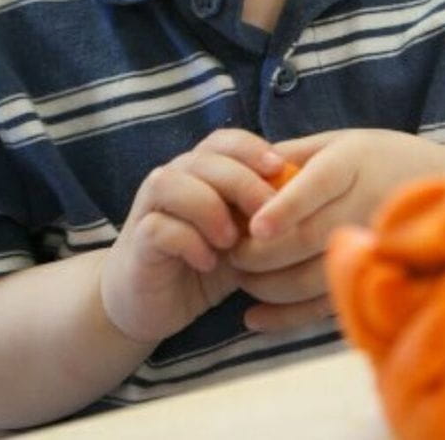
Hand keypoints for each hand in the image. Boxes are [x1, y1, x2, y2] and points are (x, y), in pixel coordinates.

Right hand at [100, 129, 285, 342]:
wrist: (151, 303)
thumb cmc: (203, 264)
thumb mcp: (243, 238)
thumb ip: (264, 216)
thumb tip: (307, 199)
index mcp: (199, 173)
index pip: (223, 141)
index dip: (251, 148)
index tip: (280, 169)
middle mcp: (171, 182)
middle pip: (202, 159)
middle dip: (240, 181)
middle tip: (265, 213)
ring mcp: (149, 209)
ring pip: (170, 183)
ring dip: (208, 207)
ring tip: (231, 241)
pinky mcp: (137, 242)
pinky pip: (158, 228)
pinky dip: (188, 242)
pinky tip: (207, 263)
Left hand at [231, 129, 444, 332]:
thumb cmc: (379, 157)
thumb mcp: (338, 140)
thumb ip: (291, 153)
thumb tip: (240, 169)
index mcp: (351, 163)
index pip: (316, 186)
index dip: (285, 208)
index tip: (255, 225)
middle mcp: (364, 204)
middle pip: (307, 238)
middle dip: (259, 253)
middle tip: (229, 253)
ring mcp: (373, 245)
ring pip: (313, 277)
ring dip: (267, 285)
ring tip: (241, 278)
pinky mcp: (374, 276)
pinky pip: (328, 302)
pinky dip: (288, 316)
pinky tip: (256, 318)